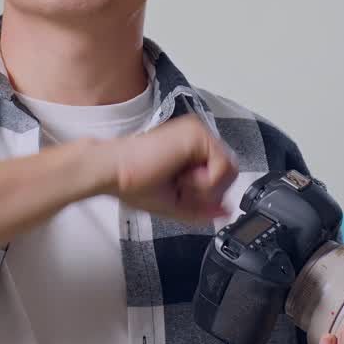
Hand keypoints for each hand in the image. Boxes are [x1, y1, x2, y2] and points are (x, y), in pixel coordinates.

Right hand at [105, 114, 236, 224]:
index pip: (222, 174)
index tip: (184, 195)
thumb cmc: (133, 184)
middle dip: (209, 193)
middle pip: (230, 172)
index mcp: (192, 150)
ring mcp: (198, 133)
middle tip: (181, 190)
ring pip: (229, 170)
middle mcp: (198, 138)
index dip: (209, 194)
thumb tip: (228, 210)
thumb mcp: (176, 203)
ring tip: (180, 183)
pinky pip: (223, 166)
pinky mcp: (197, 134)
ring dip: (206, 188)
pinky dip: (206, 182)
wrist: (114, 173)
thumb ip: (204, 208)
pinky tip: (183, 178)